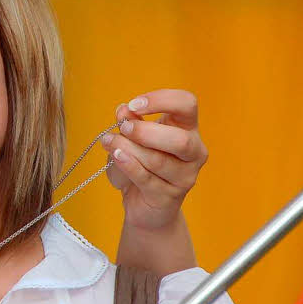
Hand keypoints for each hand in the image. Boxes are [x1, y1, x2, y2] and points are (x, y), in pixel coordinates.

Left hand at [101, 89, 207, 233]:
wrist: (143, 203)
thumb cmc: (140, 164)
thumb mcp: (131, 138)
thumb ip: (130, 121)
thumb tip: (123, 110)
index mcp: (188, 128)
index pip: (187, 104)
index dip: (162, 100)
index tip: (134, 104)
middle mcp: (194, 152)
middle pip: (181, 140)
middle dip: (146, 132)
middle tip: (123, 128)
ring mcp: (185, 177)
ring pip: (159, 161)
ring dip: (128, 149)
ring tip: (109, 142)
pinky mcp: (169, 197)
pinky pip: (147, 179)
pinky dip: (128, 165)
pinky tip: (116, 156)